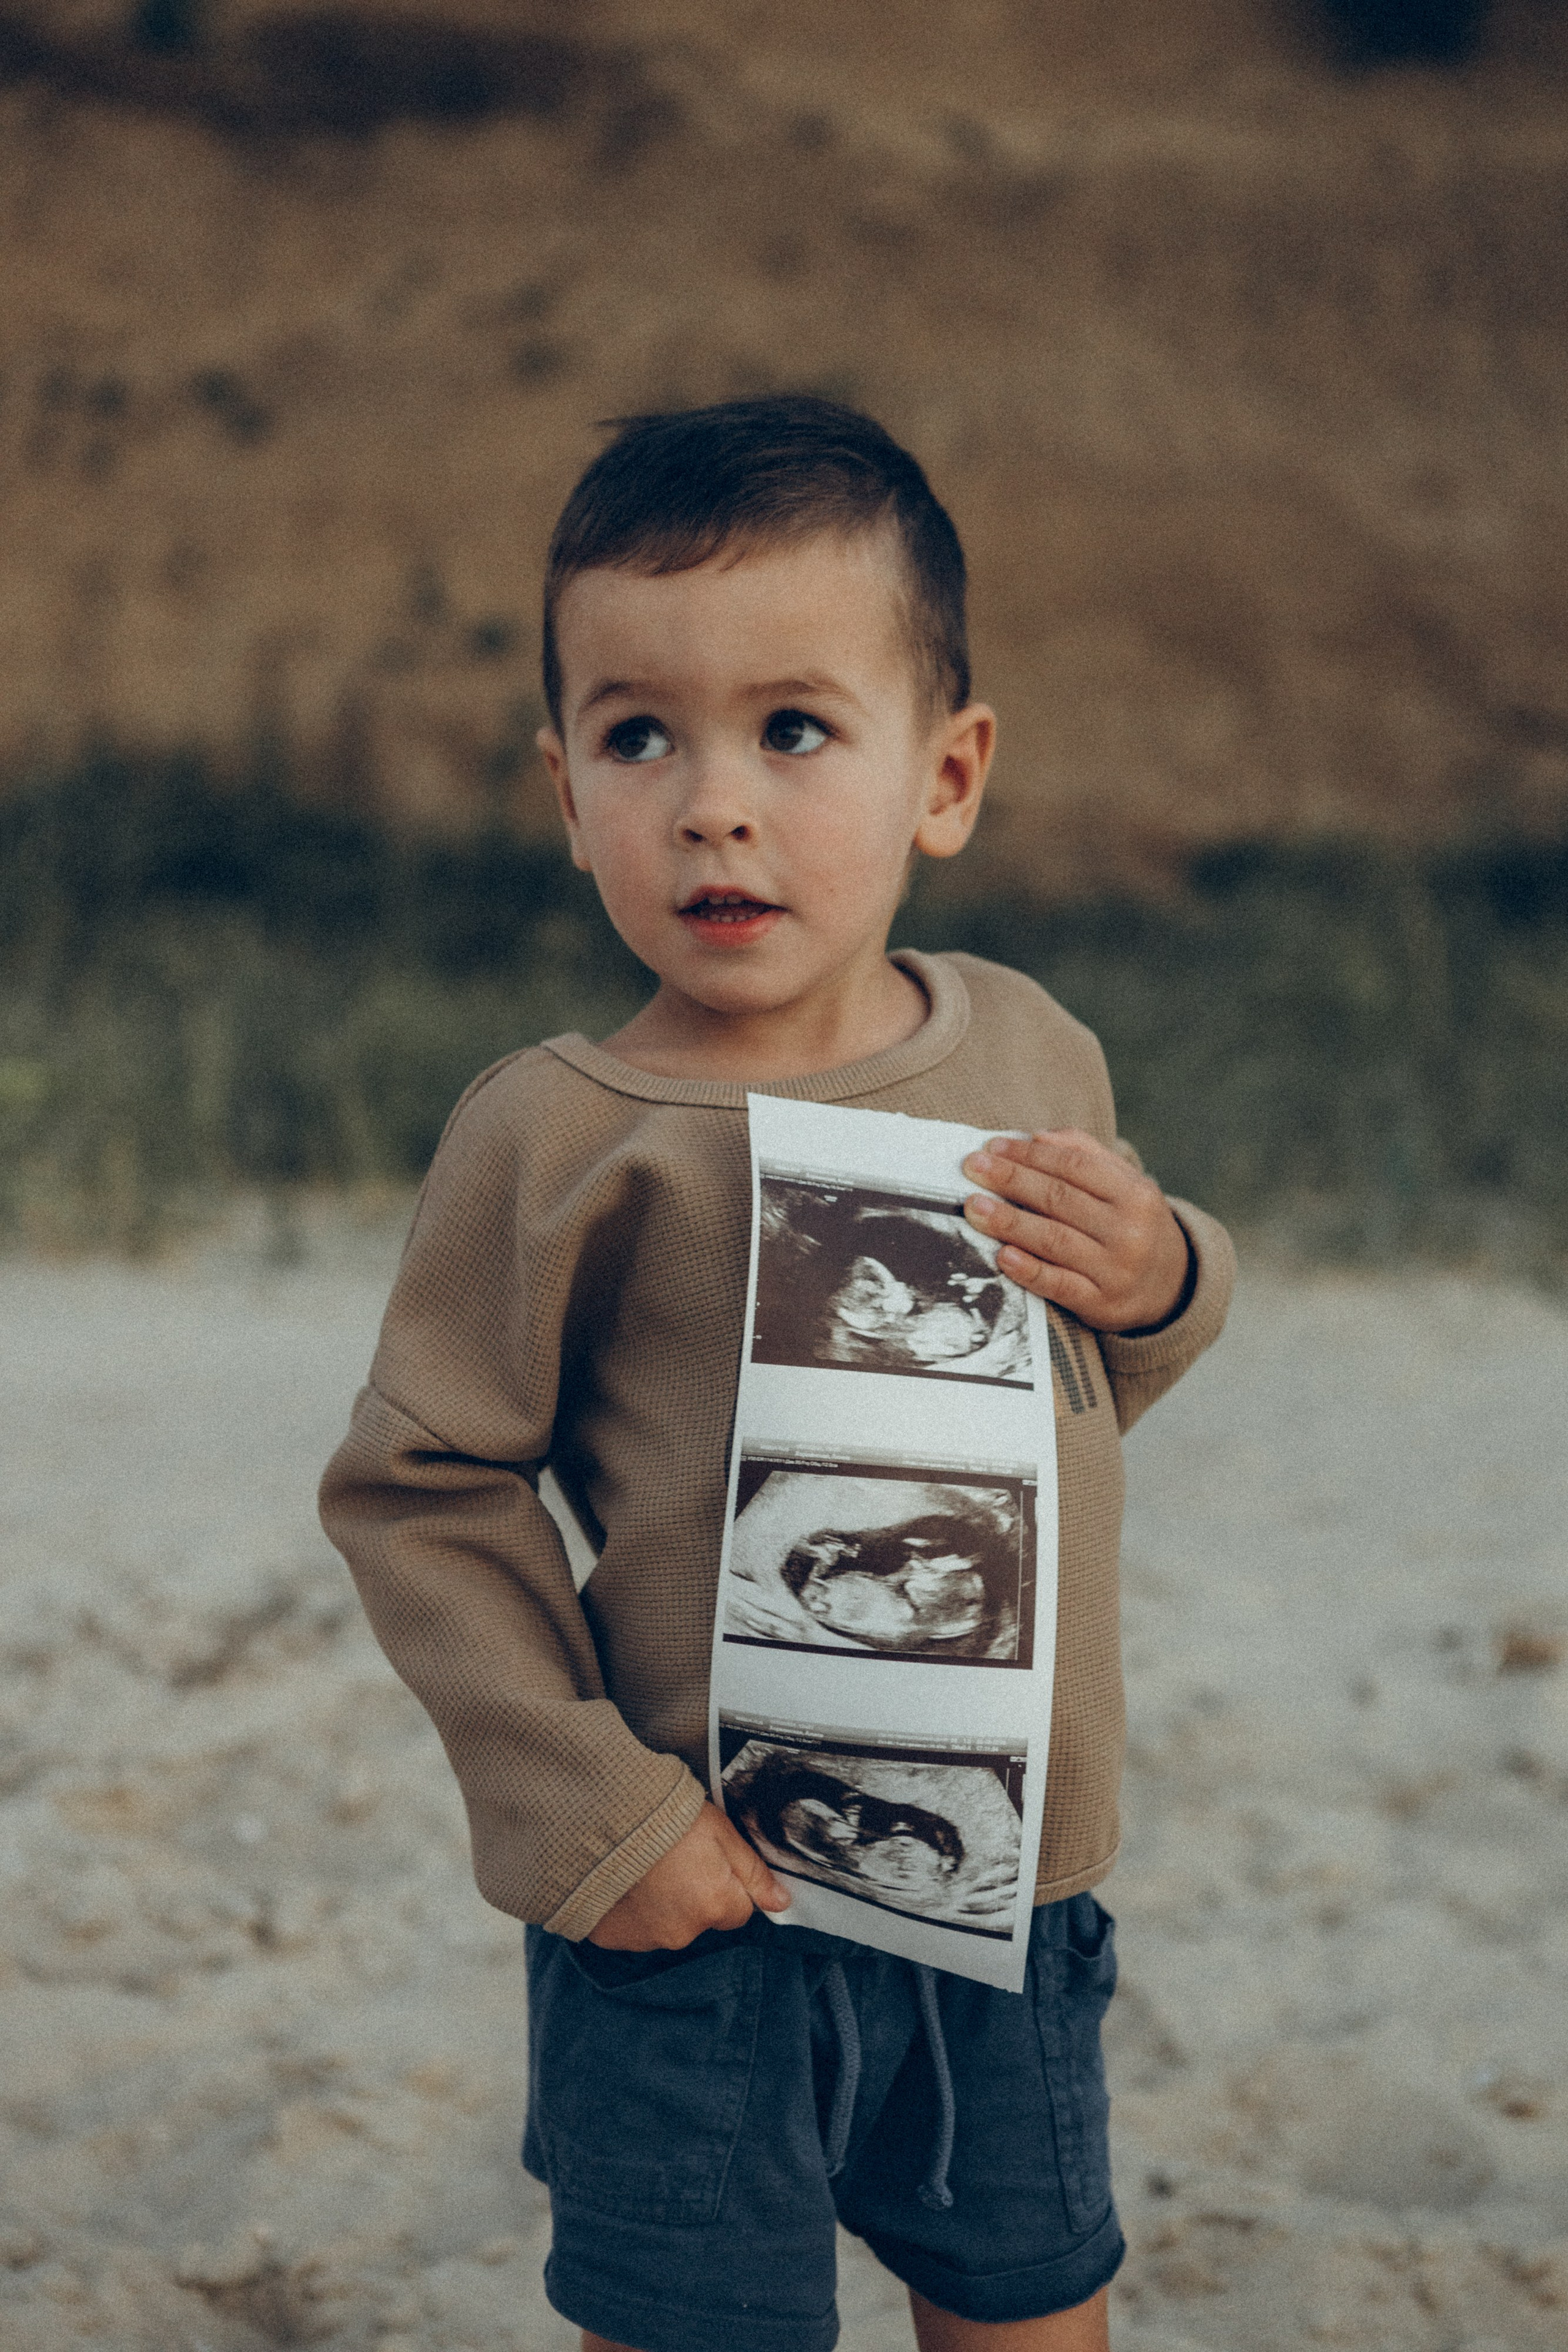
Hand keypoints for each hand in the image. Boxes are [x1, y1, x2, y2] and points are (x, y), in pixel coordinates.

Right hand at [587, 1803, 790, 1950]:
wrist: (602, 1814)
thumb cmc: (666, 1816)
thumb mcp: (721, 1832)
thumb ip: (753, 1872)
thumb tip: (782, 1903)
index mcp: (713, 1906)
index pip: (738, 1910)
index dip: (725, 1882)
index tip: (706, 1859)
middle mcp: (682, 1932)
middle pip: (701, 1921)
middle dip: (693, 1896)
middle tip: (673, 1859)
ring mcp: (644, 1939)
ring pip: (666, 1926)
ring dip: (661, 1905)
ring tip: (644, 1867)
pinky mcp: (611, 1938)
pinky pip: (630, 1930)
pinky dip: (629, 1911)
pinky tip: (622, 1881)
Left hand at [962, 1128, 1191, 1333]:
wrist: (1171, 1287)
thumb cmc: (1132, 1224)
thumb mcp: (1124, 1184)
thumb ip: (1086, 1154)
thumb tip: (1036, 1137)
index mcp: (1135, 1194)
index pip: (1075, 1165)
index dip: (1030, 1154)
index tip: (993, 1146)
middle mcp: (1129, 1231)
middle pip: (1060, 1199)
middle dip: (1011, 1180)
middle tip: (973, 1167)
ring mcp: (1116, 1270)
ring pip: (1054, 1240)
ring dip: (1010, 1222)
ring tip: (974, 1207)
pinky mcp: (1101, 1304)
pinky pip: (1059, 1285)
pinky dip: (1029, 1270)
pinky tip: (1002, 1256)